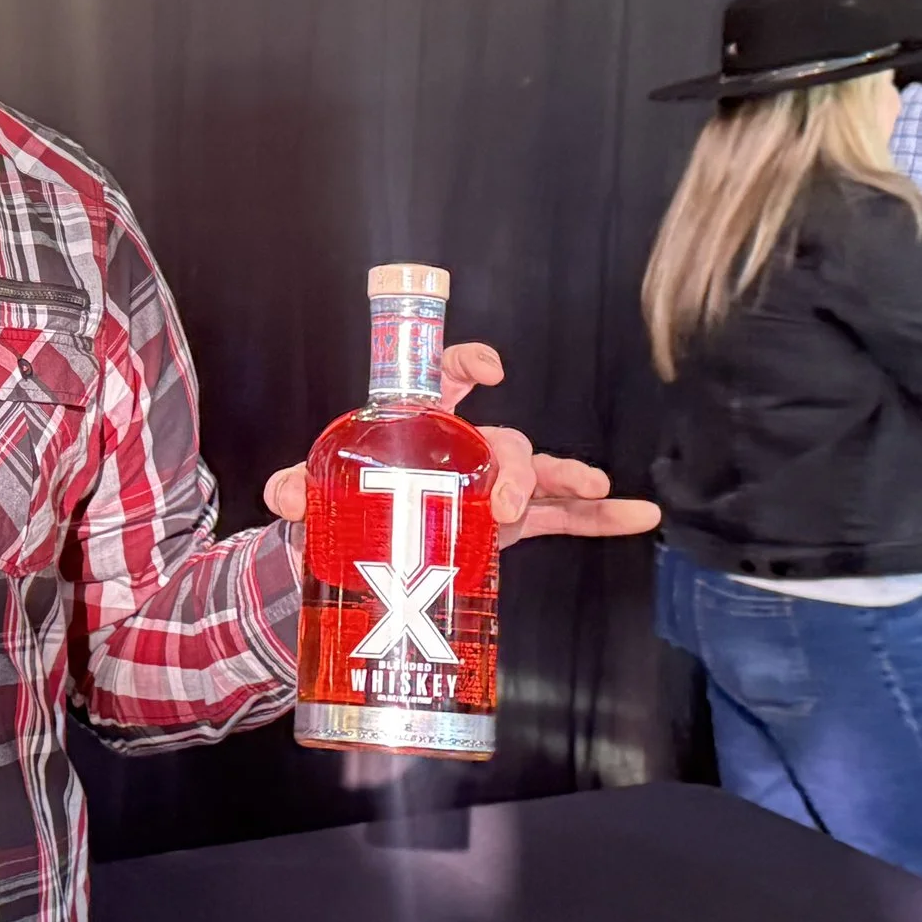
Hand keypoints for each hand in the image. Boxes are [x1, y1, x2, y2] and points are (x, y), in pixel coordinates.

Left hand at [262, 342, 661, 548]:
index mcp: (415, 427)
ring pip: (537, 474)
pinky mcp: (507, 526)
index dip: (465, 364)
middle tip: (506, 501)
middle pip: (501, 440)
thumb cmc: (341, 506)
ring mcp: (488, 488)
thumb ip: (298, 490)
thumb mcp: (315, 497)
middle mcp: (460, 451)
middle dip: (513, 465)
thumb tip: (284, 494)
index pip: (442, 380)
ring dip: (568, 479)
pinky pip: (562, 517)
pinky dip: (599, 518)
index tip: (489, 368)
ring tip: (595, 488)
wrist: (355, 557)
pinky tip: (637, 516)